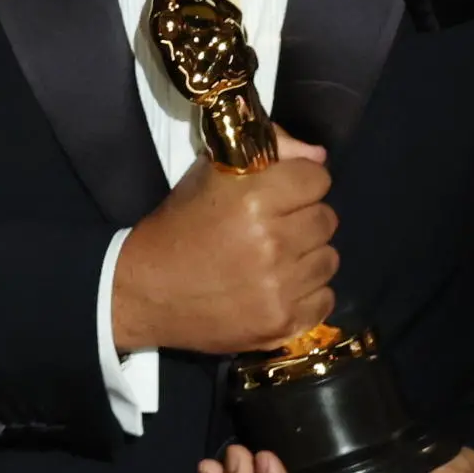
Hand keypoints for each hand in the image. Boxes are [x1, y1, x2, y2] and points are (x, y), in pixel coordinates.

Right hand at [111, 131, 337, 355]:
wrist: (144, 291)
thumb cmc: (179, 226)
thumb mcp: (210, 174)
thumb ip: (269, 150)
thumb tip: (318, 156)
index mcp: (254, 197)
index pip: (318, 179)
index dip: (298, 183)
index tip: (279, 195)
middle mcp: (272, 241)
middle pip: (327, 219)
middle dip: (302, 219)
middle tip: (273, 229)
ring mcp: (279, 287)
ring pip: (328, 259)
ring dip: (306, 257)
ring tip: (273, 261)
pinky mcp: (282, 322)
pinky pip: (325, 298)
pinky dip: (305, 294)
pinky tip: (276, 289)